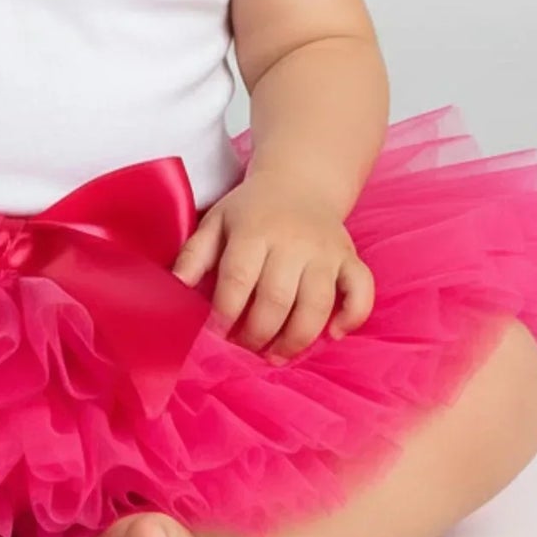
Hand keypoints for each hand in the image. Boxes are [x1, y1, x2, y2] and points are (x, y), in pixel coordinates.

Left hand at [171, 173, 374, 361]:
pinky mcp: (351, 258)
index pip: (238, 280)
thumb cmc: (251, 210)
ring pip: (317, 305)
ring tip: (275, 355)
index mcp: (254, 231)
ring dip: (296, 340)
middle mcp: (293, 241)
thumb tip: (174, 288)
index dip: (224, 314)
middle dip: (257, 334)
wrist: (299, 182)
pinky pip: (361, 292)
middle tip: (244, 348)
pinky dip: (352, 317)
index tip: (215, 336)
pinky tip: (332, 335)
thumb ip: (194, 255)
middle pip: (276, 300)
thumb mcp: (216, 222)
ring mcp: (326, 251)